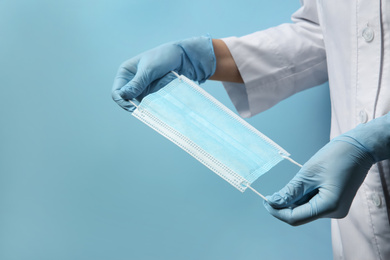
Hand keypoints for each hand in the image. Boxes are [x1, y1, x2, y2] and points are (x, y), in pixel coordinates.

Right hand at [111, 35, 215, 111]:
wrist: (184, 57)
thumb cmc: (164, 57)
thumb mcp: (149, 69)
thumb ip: (137, 83)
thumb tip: (123, 95)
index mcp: (126, 72)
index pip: (117, 92)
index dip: (122, 101)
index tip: (133, 107)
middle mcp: (132, 82)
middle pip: (126, 100)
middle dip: (133, 106)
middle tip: (143, 110)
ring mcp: (143, 89)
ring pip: (138, 104)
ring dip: (144, 106)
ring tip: (152, 107)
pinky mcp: (153, 93)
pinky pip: (148, 104)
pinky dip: (151, 106)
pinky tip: (156, 107)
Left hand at [263, 112, 389, 225]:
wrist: (358, 148)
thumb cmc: (336, 156)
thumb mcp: (308, 174)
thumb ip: (290, 191)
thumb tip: (273, 202)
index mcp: (329, 206)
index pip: (295, 218)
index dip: (277, 211)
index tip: (264, 201)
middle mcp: (334, 212)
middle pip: (300, 215)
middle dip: (284, 205)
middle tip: (271, 193)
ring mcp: (336, 208)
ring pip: (306, 210)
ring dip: (294, 200)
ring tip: (296, 181)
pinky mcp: (335, 202)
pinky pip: (314, 204)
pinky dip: (303, 196)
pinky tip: (303, 184)